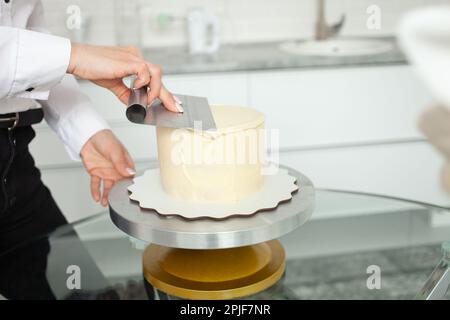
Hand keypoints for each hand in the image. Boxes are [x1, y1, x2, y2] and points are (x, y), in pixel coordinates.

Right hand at [67, 44, 182, 112]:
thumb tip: (135, 104)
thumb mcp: (113, 84)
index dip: (163, 91)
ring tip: (148, 101)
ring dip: (156, 90)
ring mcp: (134, 57)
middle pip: (158, 76)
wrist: (77, 60)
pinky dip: (144, 83)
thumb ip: (126, 93)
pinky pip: (145, 72)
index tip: (171, 103)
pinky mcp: (129, 60)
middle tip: (175, 108)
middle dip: (168, 95)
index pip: (153, 77)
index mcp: (133, 61)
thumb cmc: (91, 67)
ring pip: (156, 73)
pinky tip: (136, 89)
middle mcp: (136, 56)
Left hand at [80, 129, 135, 206]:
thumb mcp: (115, 151)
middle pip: (119, 185)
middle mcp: (116, 169)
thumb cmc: (105, 138)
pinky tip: (96, 197)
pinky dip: (96, 191)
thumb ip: (121, 163)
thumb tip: (130, 173)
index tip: (128, 194)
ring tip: (106, 203)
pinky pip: (96, 184)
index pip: (129, 177)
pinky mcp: (96, 173)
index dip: (129, 186)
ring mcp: (106, 172)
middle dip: (118, 194)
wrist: (88, 135)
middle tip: (117, 202)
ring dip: (107, 195)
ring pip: (108, 187)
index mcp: (124, 164)